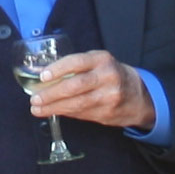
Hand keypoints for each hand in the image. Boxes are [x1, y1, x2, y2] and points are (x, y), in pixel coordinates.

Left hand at [25, 48, 154, 130]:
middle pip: (75, 86)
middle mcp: (108, 77)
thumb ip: (77, 67)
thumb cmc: (112, 75)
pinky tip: (53, 112)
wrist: (140, 96)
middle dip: (51, 94)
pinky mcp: (107, 112)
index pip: (77, 62)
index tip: (42, 77)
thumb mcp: (99, 63)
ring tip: (37, 108)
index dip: (58, 69)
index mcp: (102, 60)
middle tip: (35, 98)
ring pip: (77, 103)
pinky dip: (65, 113)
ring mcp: (109, 96)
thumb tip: (45, 77)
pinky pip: (81, 113)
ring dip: (54, 107)